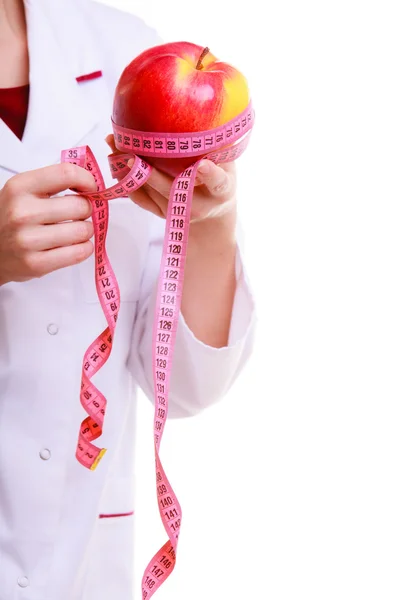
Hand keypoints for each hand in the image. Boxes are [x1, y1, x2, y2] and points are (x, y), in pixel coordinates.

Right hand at [0, 163, 96, 285]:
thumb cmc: (10, 219)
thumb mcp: (23, 192)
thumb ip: (53, 182)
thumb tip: (90, 184)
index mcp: (20, 187)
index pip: (66, 174)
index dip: (87, 181)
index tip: (91, 188)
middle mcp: (22, 212)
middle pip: (80, 206)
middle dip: (86, 210)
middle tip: (78, 214)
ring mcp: (28, 240)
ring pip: (83, 230)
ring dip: (85, 231)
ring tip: (74, 231)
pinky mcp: (36, 264)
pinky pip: (79, 252)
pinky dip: (84, 248)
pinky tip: (74, 245)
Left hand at [105, 135, 236, 223]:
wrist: (212, 213)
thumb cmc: (220, 178)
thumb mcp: (228, 164)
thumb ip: (220, 144)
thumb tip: (211, 104)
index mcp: (220, 191)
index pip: (217, 182)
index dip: (210, 174)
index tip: (201, 165)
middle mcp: (198, 205)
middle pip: (172, 190)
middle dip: (151, 175)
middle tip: (132, 155)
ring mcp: (176, 211)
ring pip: (150, 193)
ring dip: (130, 170)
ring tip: (114, 144)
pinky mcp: (160, 213)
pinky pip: (140, 198)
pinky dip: (126, 180)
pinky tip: (115, 159)